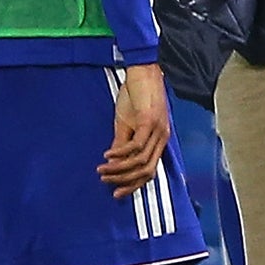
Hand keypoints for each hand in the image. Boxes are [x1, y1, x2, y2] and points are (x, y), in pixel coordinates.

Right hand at [100, 62, 171, 197]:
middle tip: (106, 183)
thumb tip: (114, 163)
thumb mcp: (126, 123)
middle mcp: (162, 138)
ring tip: (102, 170)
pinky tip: (107, 156)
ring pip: (139, 161)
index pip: (150, 171)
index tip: (118, 193)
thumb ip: (122, 143)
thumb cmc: (136, 95)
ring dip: (119, 169)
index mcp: (159, 140)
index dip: (134, 185)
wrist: (142, 72)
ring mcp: (157, 131)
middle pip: (146, 171)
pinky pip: (135, 146)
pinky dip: (120, 154)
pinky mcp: (149, 121)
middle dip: (125, 181)